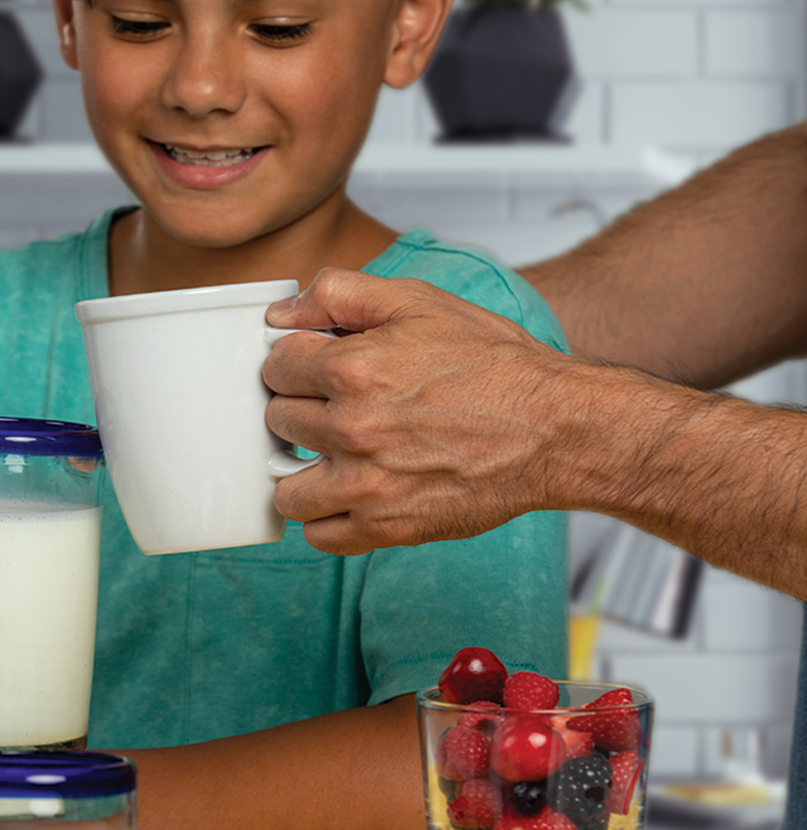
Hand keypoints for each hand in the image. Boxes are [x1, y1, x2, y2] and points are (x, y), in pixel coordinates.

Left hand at [262, 268, 574, 554]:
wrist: (554, 430)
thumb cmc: (495, 366)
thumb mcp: (420, 302)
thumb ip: (340, 294)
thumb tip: (281, 312)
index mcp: (353, 368)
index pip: (276, 368)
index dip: (296, 363)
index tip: (316, 370)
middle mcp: (352, 429)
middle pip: (277, 424)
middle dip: (301, 411)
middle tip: (336, 408)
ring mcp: (366, 485)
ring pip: (286, 489)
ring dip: (303, 472)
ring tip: (334, 457)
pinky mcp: (386, 528)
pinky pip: (320, 535)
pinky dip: (328, 519)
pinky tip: (351, 494)